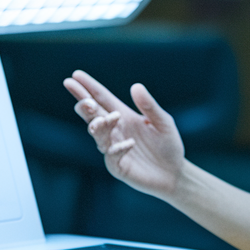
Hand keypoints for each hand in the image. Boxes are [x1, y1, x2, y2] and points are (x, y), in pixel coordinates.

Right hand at [63, 70, 185, 200]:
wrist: (175, 173)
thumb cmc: (168, 145)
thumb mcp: (163, 122)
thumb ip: (149, 106)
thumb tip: (136, 86)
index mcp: (123, 116)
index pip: (101, 99)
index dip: (87, 88)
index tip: (74, 76)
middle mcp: (115, 131)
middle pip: (93, 116)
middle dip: (85, 107)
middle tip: (86, 102)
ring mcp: (113, 148)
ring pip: (98, 135)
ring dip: (100, 127)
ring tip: (105, 120)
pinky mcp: (118, 166)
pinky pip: (112, 156)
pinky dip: (118, 149)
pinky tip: (129, 144)